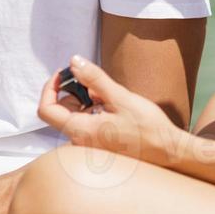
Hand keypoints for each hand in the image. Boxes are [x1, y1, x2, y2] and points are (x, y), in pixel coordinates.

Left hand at [36, 55, 185, 165]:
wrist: (168, 151)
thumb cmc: (147, 127)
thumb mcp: (120, 97)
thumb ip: (94, 78)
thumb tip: (74, 62)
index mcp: (80, 131)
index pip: (46, 109)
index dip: (50, 88)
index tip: (65, 74)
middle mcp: (79, 142)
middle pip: (59, 111)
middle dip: (72, 91)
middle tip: (94, 81)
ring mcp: (88, 145)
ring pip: (73, 116)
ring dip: (85, 100)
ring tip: (108, 95)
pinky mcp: (98, 145)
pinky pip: (85, 124)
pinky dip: (93, 110)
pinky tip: (113, 107)